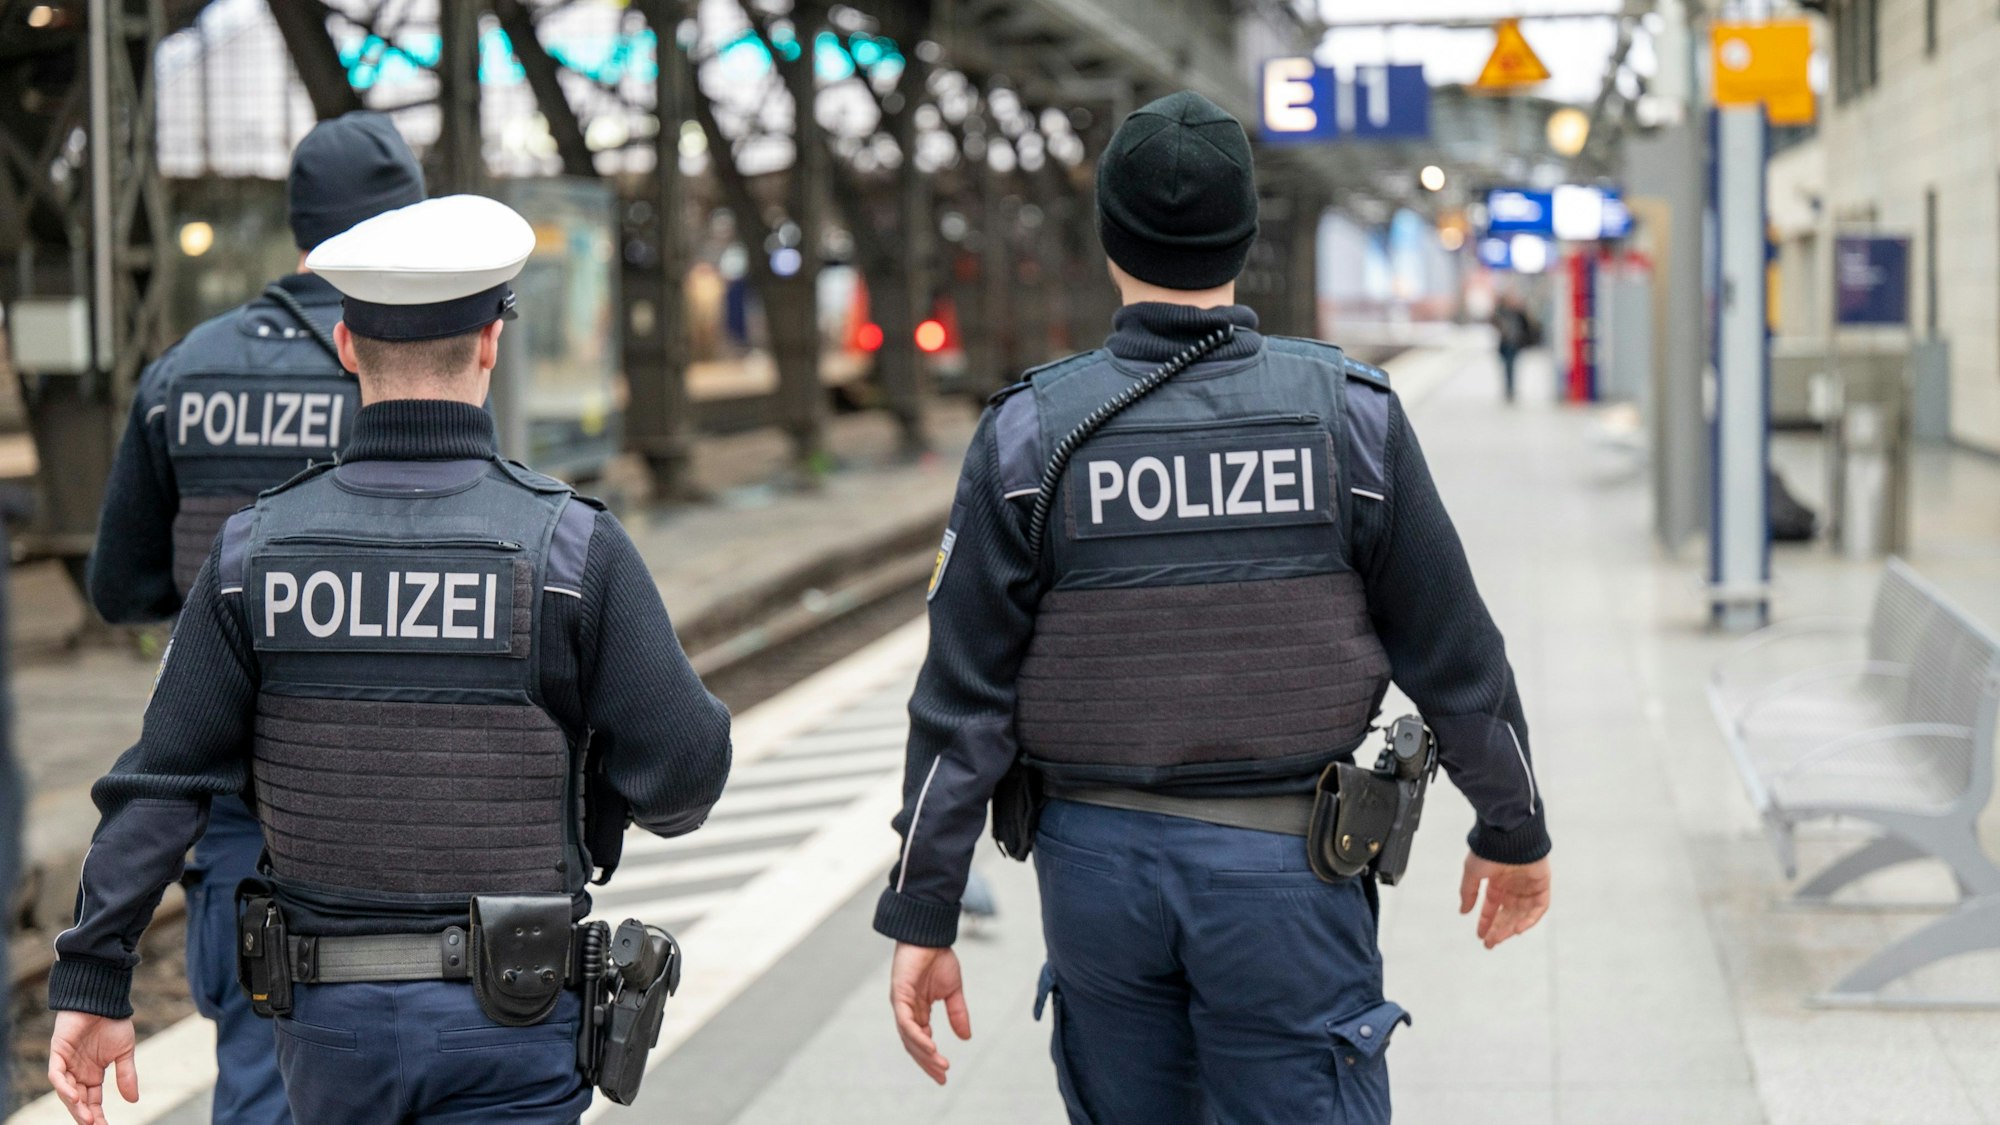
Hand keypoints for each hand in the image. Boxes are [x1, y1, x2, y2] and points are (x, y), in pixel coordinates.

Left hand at [48, 1011, 138, 1124]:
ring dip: (75, 1106)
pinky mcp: (58, 1052)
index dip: (97, 1115)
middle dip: (85, 1116)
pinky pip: (56, 1074)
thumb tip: (133, 1101)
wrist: (104, 1000)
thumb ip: (127, 1075)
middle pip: (78, 1101)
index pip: (93, 1101)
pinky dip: (64, 1087)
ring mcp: (66, 1063)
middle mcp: (77, 1072)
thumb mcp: (125, 1052)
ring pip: (66, 1092)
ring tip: (86, 1119)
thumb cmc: (113, 1022)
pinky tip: (75, 1096)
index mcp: (93, 1074)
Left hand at [889, 942, 971, 1084]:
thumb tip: (966, 1038)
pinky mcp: (899, 995)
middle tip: (942, 1078)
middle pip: (913, 1044)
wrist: (931, 934)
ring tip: (939, 1064)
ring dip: (924, 1052)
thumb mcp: (953, 991)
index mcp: (918, 1011)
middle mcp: (906, 1011)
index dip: (931, 1058)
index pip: (921, 1041)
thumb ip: (957, 1014)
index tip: (945, 1074)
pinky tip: (929, 1045)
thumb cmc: (938, 958)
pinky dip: (916, 1035)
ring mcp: (901, 1004)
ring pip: (909, 1037)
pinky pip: (906, 1021)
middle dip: (927, 1062)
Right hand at [1459, 853, 1551, 948]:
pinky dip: (1530, 919)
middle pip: (1507, 914)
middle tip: (1490, 943)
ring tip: (1502, 938)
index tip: (1481, 936)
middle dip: (1498, 929)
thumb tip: (1463, 911)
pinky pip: (1539, 907)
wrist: (1509, 836)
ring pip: (1522, 914)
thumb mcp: (1472, 873)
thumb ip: (1468, 893)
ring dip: (1512, 927)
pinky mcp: (1542, 885)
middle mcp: (1512, 886)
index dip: (1486, 922)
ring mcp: (1528, 887)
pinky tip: (1517, 928)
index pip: (1492, 907)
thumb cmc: (1490, 851)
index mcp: (1497, 882)